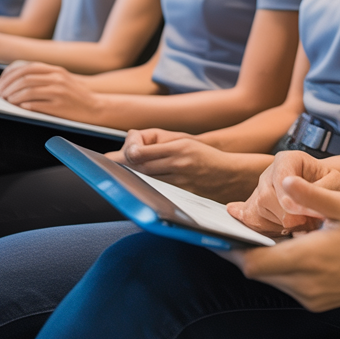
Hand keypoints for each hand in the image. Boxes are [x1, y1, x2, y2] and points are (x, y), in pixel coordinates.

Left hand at [0, 61, 99, 121]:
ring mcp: (59, 91)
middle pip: (25, 78)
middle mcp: (57, 78)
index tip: (1, 83)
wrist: (96, 107)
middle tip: (0, 94)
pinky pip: (36, 104)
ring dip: (13, 96)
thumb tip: (1, 82)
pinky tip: (18, 107)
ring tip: (7, 101)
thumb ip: (35, 79)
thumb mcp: (58, 81)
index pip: (27, 67)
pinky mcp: (60, 106)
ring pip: (28, 90)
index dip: (10, 75)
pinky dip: (23, 105)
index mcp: (56, 70)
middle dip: (8, 86)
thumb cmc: (73, 96)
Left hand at [110, 128, 267, 202]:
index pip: (140, 153)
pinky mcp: (183, 197)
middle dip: (123, 167)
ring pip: (146, 182)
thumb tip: (130, 143)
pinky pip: (157, 194)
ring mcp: (181, 183)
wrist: (231, 175)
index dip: (125, 154)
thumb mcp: (184, 141)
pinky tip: (136, 190)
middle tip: (108, 168)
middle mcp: (179, 165)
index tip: (115, 156)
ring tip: (120, 178)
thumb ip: (157, 141)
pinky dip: (144, 191)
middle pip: (139, 168)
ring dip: (131, 180)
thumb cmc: (204, 156)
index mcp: (179, 148)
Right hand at [227, 151, 339, 235]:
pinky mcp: (252, 209)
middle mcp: (269, 173)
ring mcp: (257, 191)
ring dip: (281, 225)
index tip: (301, 212)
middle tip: (306, 223)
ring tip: (302, 224)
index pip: (281, 177)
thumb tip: (296, 204)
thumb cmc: (331, 189)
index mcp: (287, 159)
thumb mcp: (334, 184)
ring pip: (259, 212)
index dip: (289, 198)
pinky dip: (271, 231)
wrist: (325, 200)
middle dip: (286, 215)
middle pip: (266, 197)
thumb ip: (320, 191)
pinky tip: (288, 228)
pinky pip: (254, 223)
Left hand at [233, 177, 339, 311]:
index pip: (254, 262)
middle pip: (259, 272)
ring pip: (273, 279)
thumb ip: (311, 196)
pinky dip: (281, 267)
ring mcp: (313, 298)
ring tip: (259, 234)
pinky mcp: (320, 302)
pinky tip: (288, 247)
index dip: (231, 249)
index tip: (217, 234)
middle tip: (231, 228)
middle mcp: (306, 285)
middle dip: (244, 251)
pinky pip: (289, 285)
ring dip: (264, 259)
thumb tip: (282, 183)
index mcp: (309, 260)